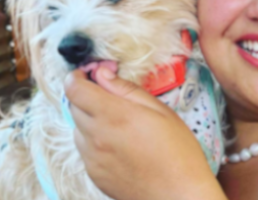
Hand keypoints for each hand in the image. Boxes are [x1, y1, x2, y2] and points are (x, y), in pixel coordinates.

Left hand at [64, 67, 226, 199]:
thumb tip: (102, 73)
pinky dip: (92, 138)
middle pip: (74, 106)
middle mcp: (96, 136)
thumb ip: (126, 89)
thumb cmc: (176, 148)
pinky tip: (116, 140)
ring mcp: (92, 158)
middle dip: (85, 95)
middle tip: (107, 94)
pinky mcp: (94, 174)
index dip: (76, 77)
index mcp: (113, 115)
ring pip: (77, 128)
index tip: (86, 73)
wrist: (178, 193)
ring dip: (89, 117)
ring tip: (115, 119)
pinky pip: (84, 148)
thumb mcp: (158, 109)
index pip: (75, 90)